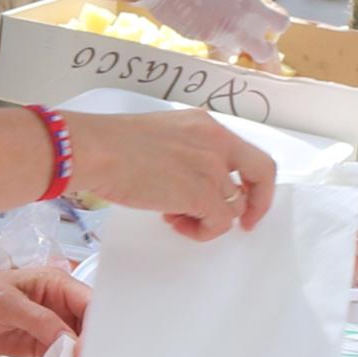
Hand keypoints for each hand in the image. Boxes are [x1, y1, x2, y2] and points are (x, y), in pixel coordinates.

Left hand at [0, 259, 89, 356]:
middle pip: (89, 328)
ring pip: (77, 346)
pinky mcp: (40, 345)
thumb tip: (67, 340)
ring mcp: (51, 327)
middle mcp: (60, 306)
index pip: (90, 305)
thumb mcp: (6, 303)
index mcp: (57, 285)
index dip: (96, 328)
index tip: (88, 352)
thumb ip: (38, 320)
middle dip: (93, 348)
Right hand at [64, 107, 277, 238]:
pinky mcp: (202, 193)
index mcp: (205, 124)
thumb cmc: (111, 145)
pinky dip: (201, 231)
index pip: (245, 151)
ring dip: (207, 219)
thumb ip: (185, 152)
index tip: (242, 196)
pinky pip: (219, 223)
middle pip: (262, 173)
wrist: (96, 150)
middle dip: (258, 202)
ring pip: (233, 206)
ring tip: (175, 217)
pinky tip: (174, 222)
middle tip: (244, 223)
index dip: (249, 178)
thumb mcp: (161, 136)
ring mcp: (212, 167)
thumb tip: (189, 182)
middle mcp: (216, 141)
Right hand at [140, 0, 292, 67]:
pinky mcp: (200, 40)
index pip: (280, 25)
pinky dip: (211, 40)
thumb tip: (243, 11)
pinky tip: (200, 23)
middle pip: (265, 53)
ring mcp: (219, 36)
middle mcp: (238, 24)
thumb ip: (240, 0)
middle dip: (261, 48)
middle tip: (251, 38)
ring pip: (236, 53)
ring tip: (221, 28)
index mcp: (249, 3)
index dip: (275, 25)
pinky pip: (213, 47)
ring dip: (233, 45)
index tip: (268, 22)